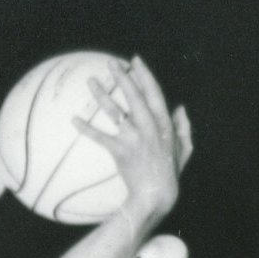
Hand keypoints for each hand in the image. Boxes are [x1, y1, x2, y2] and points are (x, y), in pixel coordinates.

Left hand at [73, 57, 192, 218]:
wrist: (155, 196)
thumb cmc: (170, 174)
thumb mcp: (184, 149)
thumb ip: (183, 128)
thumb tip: (180, 109)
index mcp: (164, 123)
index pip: (153, 92)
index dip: (144, 74)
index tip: (135, 60)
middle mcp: (148, 126)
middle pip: (133, 95)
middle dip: (122, 76)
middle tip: (111, 63)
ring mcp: (133, 138)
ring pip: (115, 111)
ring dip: (102, 94)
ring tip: (91, 81)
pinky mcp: (119, 151)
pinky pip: (100, 137)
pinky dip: (87, 128)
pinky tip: (74, 119)